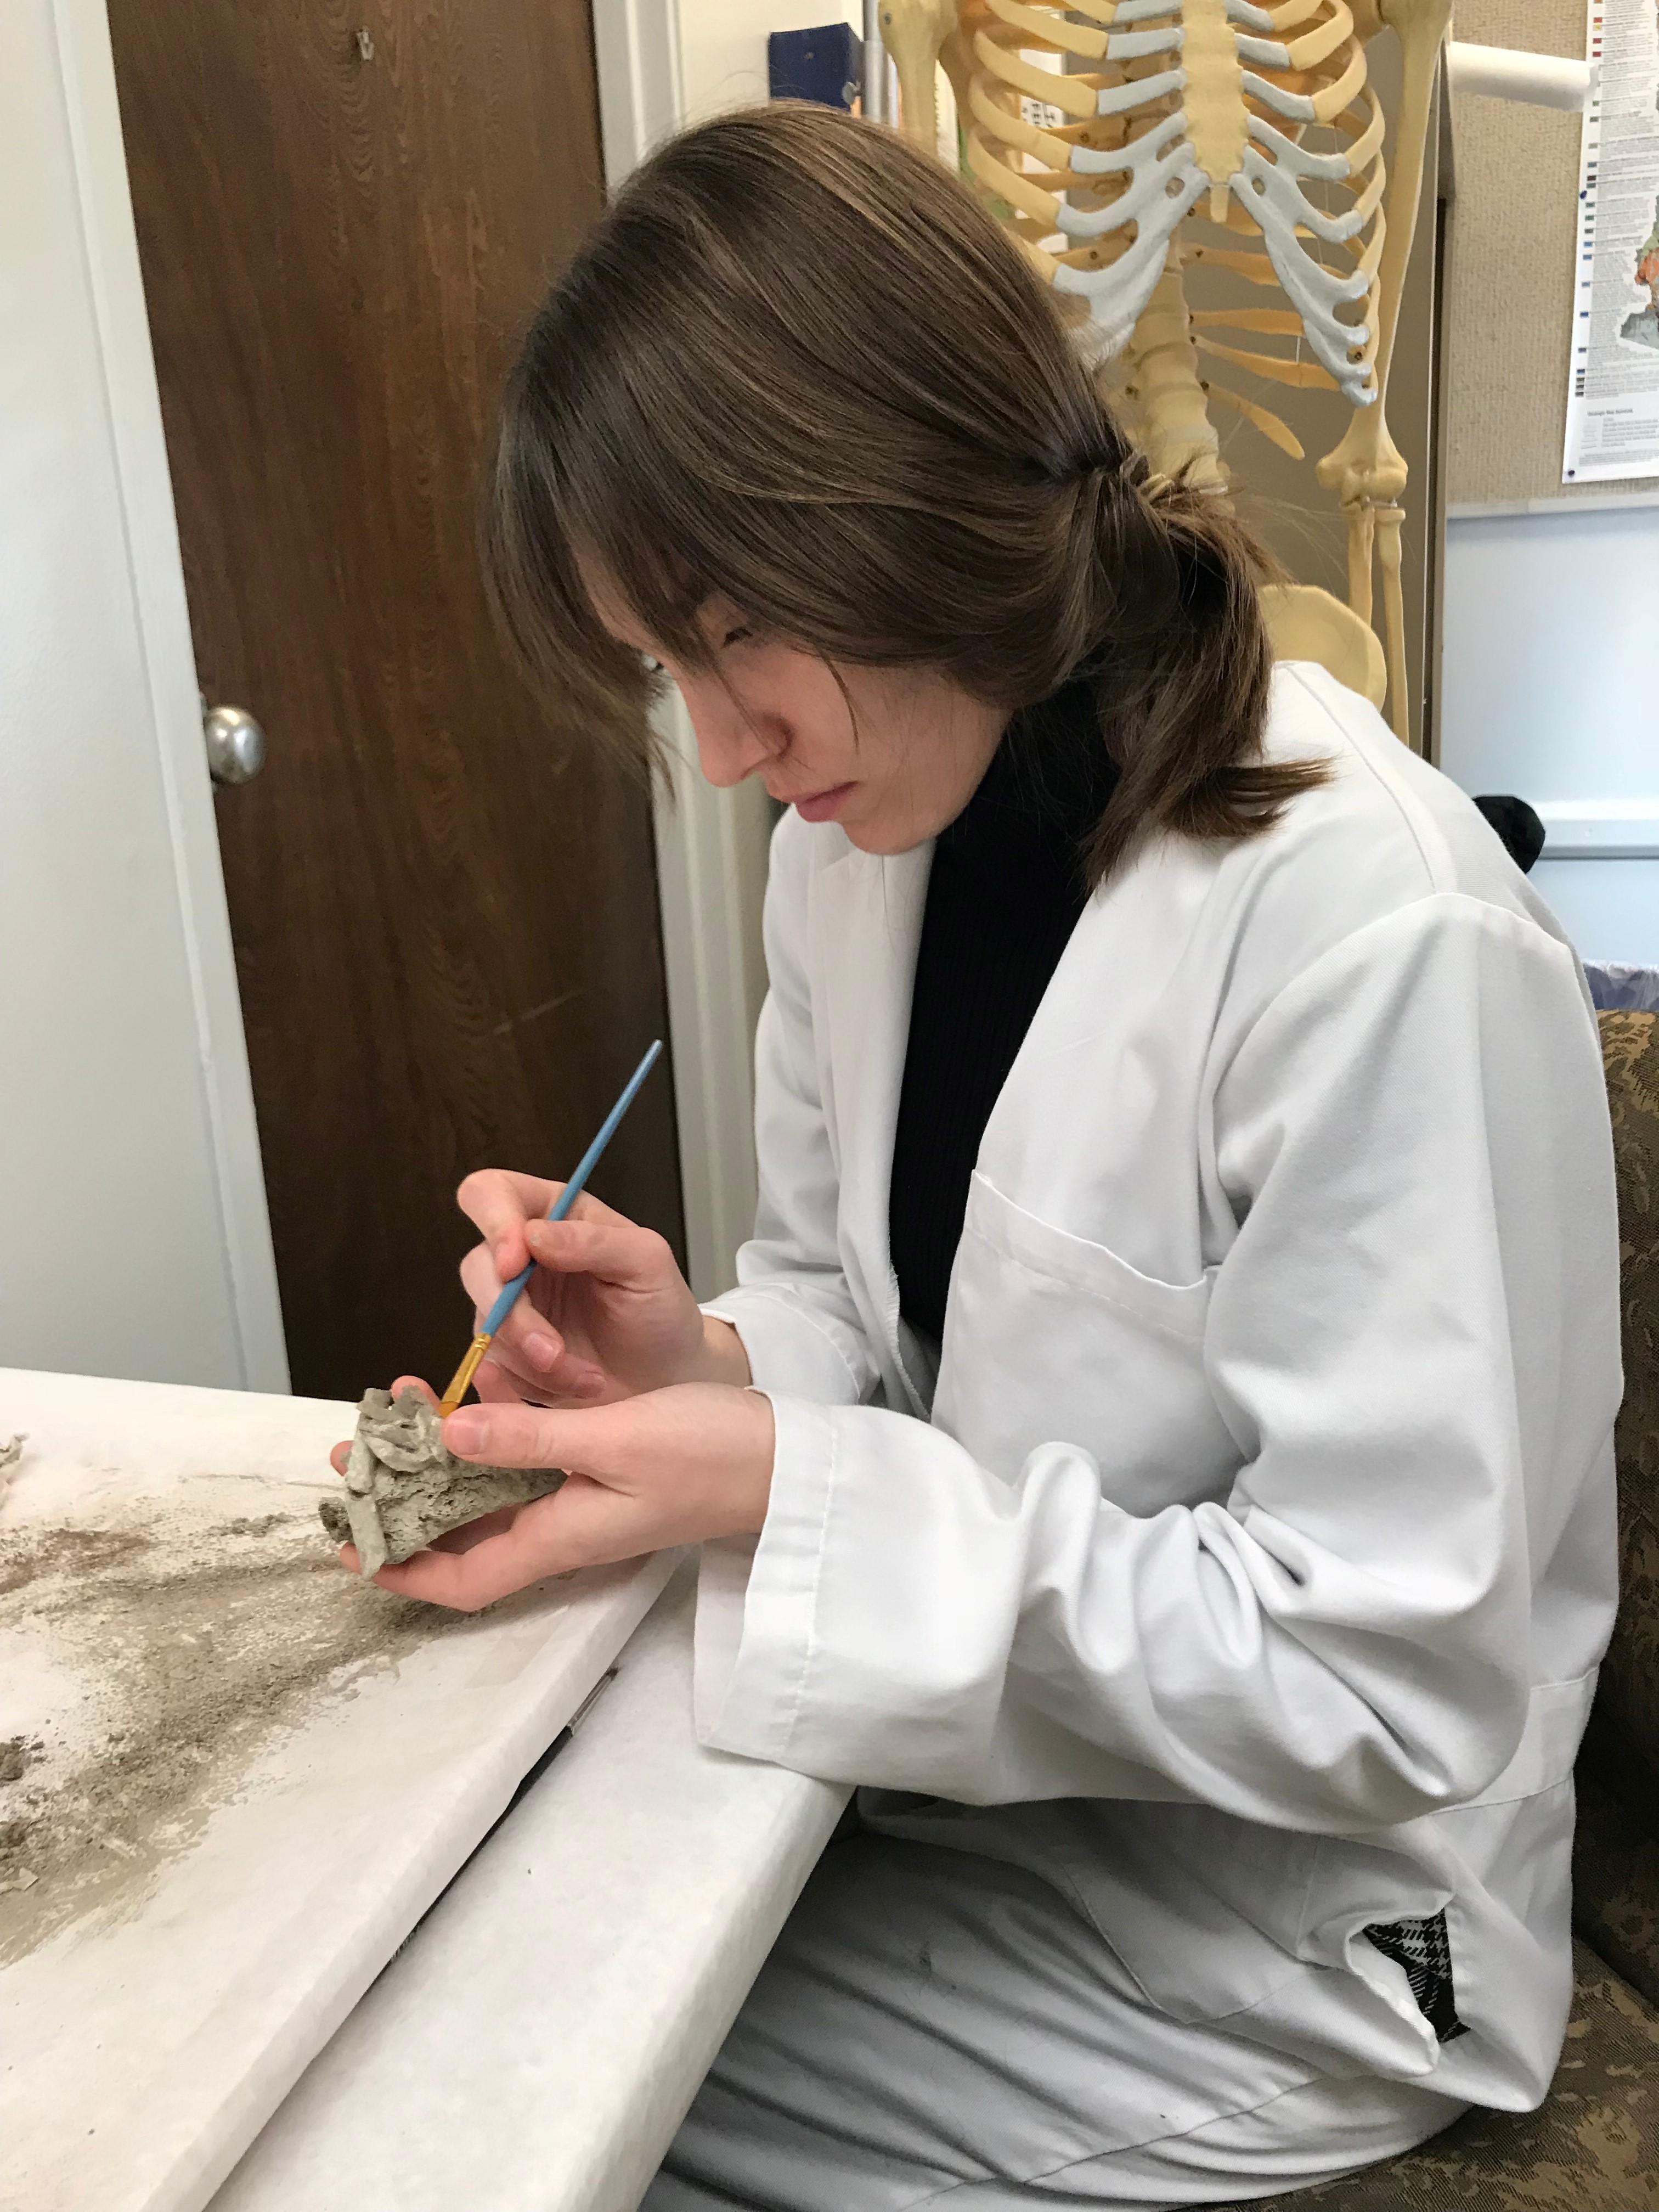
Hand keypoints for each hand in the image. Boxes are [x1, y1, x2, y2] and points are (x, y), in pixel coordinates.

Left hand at [333, 1380, 774, 1610]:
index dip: (404, 1571)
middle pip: (466, 1533)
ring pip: (491, 1494)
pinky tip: (474, 1402)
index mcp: (563, 1535)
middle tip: (361, 1451)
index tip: (353, 1542)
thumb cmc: (711, 1455)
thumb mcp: (615, 1439)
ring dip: (442, 1461)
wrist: (782, 1457)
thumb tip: (451, 1435)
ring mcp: (581, 1502)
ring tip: (403, 1413)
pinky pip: (526, 1467)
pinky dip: (490, 1440)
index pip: (464, 1579)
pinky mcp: (599, 1474)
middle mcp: (564, 1526)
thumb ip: (532, 1437)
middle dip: (406, 1500)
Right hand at [454, 1170, 749, 1405]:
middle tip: (553, 1351)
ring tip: (588, 1377)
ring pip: (483, 1327)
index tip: (515, 1264)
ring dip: (531, 1360)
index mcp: (552, 1214)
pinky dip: (531, 1384)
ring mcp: (508, 1306)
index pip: (491, 1193)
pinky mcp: (505, 1352)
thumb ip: (595, 1240)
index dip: (493, 1221)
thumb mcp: (646, 1262)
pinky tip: (574, 1386)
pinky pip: (492, 1368)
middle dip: (512, 1316)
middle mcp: (521, 1256)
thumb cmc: (660, 1308)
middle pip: (476, 1267)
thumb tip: (534, 1235)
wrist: (666, 1376)